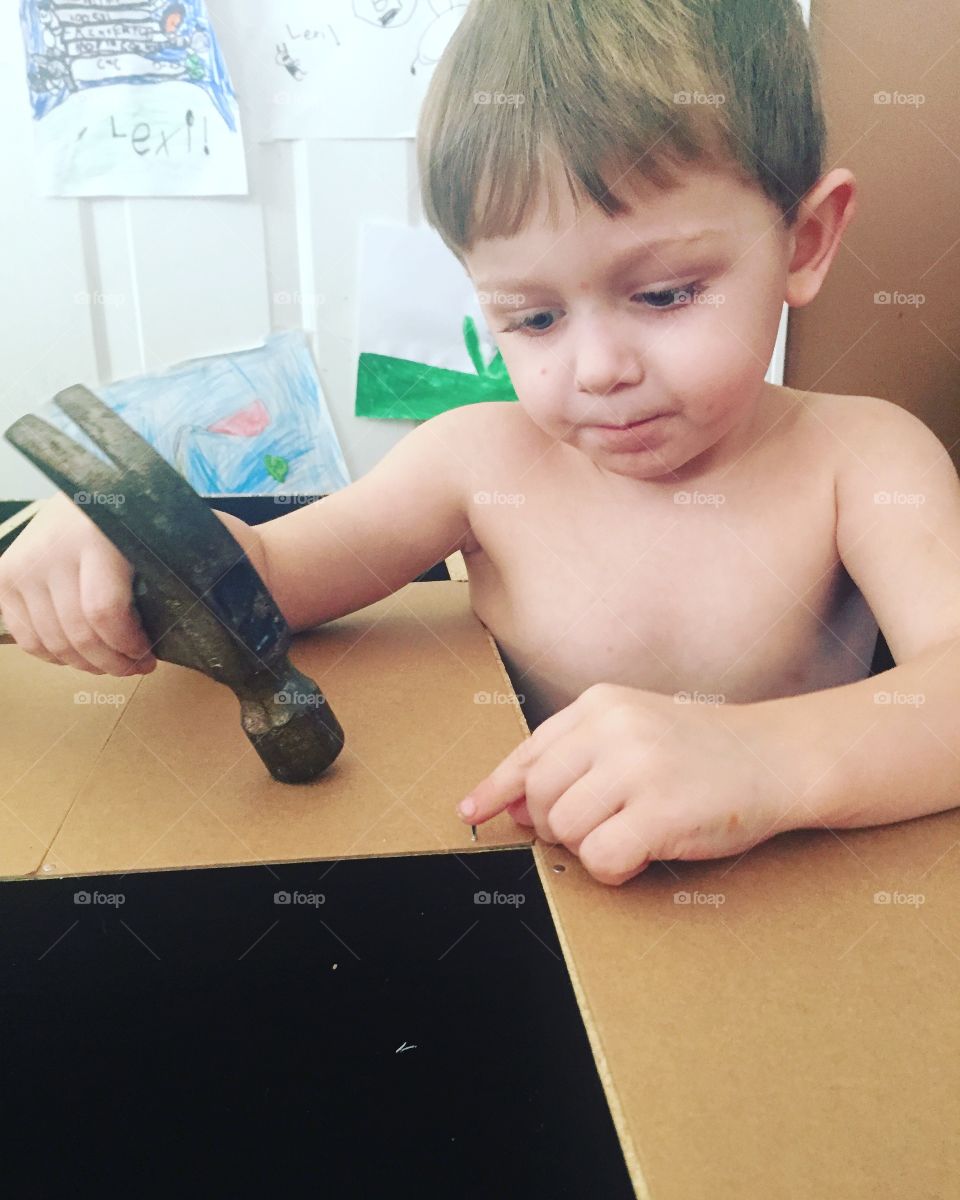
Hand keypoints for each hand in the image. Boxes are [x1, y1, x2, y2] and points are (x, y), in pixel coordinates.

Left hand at [458, 682, 796, 885]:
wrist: (779, 756)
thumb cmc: (704, 750)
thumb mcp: (634, 731)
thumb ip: (576, 758)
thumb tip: (515, 805)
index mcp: (601, 704)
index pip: (530, 752)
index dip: (497, 787)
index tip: (472, 810)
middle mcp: (614, 728)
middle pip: (542, 797)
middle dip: (558, 826)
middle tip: (598, 828)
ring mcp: (638, 768)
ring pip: (567, 831)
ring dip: (591, 848)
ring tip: (630, 834)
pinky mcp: (661, 811)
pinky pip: (602, 859)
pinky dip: (614, 870)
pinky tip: (642, 854)